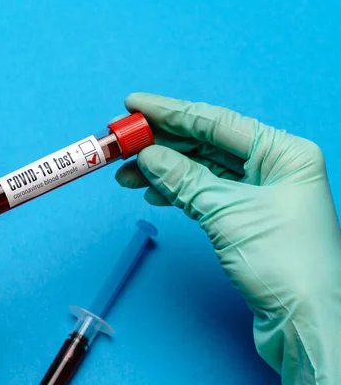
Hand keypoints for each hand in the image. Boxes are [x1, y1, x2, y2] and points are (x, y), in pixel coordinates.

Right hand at [116, 93, 340, 383]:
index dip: (170, 112)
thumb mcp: (228, 214)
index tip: (134, 105)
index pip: (216, 121)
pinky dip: (176, 191)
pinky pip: (203, 191)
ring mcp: (259, 190)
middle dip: (161, 144)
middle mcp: (273, 165)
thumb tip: (148, 155)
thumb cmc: (285, 264)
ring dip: (162, 170)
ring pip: (200, 168)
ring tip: (126, 174)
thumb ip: (185, 180)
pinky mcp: (245, 215)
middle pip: (205, 143)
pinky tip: (153, 191)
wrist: (304, 321)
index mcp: (283, 152)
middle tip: (122, 144)